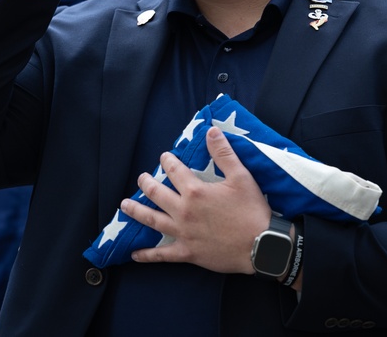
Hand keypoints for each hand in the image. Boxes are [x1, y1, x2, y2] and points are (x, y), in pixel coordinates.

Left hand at [121, 125, 273, 274]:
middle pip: (156, 193)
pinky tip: (134, 254)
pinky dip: (147, 255)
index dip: (167, 161)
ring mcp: (183, 233)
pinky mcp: (187, 253)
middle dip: (146, 183)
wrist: (261, 246)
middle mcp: (184, 211)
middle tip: (141, 178)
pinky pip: (162, 254)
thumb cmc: (252, 210)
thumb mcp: (241, 176)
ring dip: (136, 212)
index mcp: (195, 191)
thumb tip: (211, 131)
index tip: (163, 157)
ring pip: (152, 220)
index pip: (175, 171)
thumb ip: (223, 153)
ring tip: (124, 206)